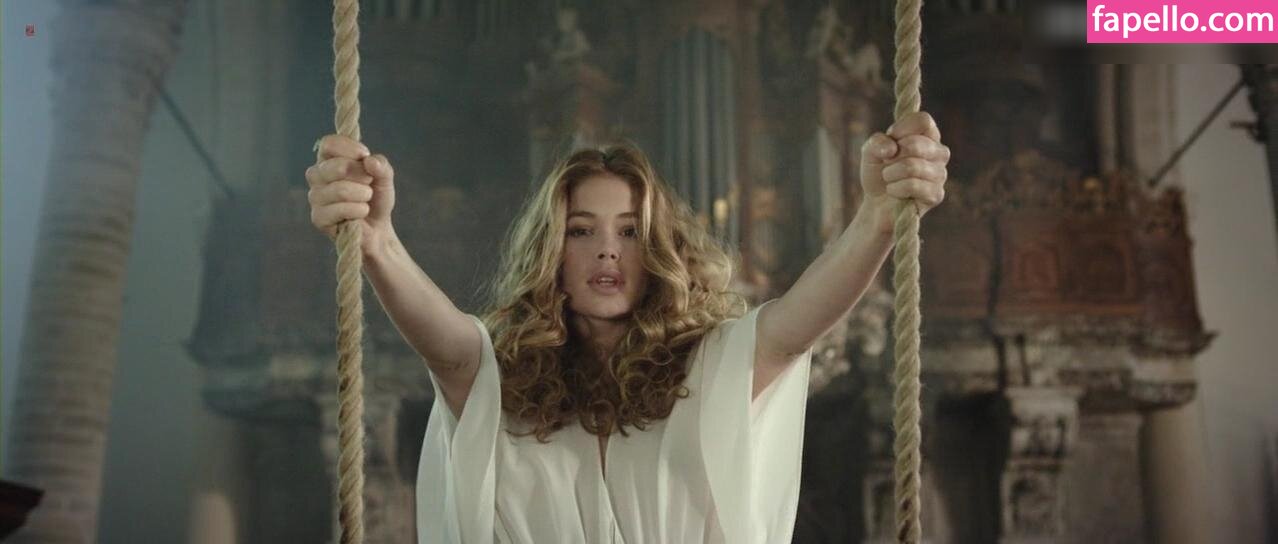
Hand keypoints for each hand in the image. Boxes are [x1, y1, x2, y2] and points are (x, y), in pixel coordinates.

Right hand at [305, 134, 397, 251]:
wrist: (377, 229)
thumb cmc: (375, 199)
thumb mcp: (384, 178)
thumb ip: (381, 166)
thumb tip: (369, 160)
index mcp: (328, 160)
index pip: (328, 144)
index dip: (349, 147)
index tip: (365, 155)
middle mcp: (316, 176)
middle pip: (336, 166)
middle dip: (361, 175)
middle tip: (369, 184)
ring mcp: (315, 197)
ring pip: (340, 189)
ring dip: (363, 195)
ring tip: (366, 200)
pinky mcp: (318, 218)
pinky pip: (340, 209)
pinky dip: (359, 210)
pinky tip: (361, 212)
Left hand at [859, 111, 949, 234]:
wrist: (877, 205)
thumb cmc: (878, 175)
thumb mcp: (870, 153)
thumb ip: (876, 142)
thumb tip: (892, 148)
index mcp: (927, 136)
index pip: (923, 120)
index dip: (902, 128)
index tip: (890, 138)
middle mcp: (939, 153)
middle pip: (917, 143)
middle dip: (892, 156)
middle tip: (887, 164)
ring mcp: (940, 174)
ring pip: (912, 166)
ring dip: (891, 174)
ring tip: (889, 179)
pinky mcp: (936, 194)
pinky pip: (913, 185)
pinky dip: (895, 188)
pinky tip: (894, 191)